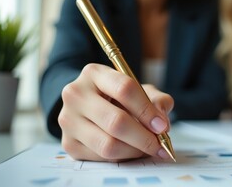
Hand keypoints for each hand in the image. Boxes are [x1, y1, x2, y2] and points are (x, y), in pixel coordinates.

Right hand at [58, 63, 173, 160]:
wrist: (89, 106)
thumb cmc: (118, 97)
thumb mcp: (139, 90)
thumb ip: (157, 100)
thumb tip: (161, 121)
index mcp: (94, 73)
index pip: (125, 89)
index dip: (147, 110)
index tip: (162, 126)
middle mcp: (75, 94)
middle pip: (116, 121)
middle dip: (144, 137)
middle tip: (160, 145)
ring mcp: (68, 120)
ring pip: (108, 144)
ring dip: (135, 151)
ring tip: (148, 148)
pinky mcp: (68, 143)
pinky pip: (101, 158)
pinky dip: (122, 158)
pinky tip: (131, 151)